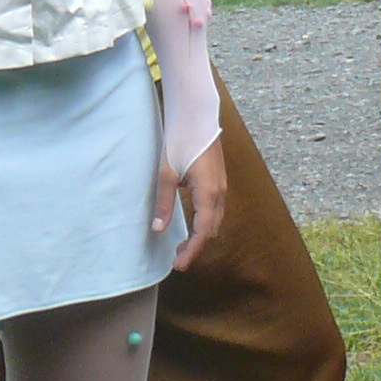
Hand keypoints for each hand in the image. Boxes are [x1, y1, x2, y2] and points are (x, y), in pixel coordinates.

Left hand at [157, 138, 226, 272]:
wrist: (196, 115)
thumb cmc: (181, 140)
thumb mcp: (167, 173)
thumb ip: (165, 203)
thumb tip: (158, 229)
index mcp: (208, 192)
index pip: (202, 232)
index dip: (192, 251)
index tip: (179, 266)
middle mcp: (219, 191)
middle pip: (211, 229)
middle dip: (196, 246)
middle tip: (177, 259)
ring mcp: (222, 184)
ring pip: (215, 219)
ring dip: (201, 235)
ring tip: (182, 245)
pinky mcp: (219, 178)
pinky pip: (215, 208)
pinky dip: (205, 221)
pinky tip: (192, 222)